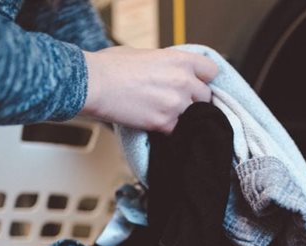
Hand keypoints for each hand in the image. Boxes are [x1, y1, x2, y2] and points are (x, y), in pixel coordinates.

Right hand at [80, 46, 217, 133]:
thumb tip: (169, 72)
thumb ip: (165, 64)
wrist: (94, 84)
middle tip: (178, 103)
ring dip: (183, 117)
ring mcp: (175, 104)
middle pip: (205, 97)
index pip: (211, 72)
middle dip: (194, 100)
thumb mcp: (145, 54)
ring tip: (165, 114)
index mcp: (180, 60)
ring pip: (194, 116)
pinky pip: (178, 131)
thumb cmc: (111, 67)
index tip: (196, 84)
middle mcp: (183, 81)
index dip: (203, 79)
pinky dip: (169, 130)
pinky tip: (156, 124)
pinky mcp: (164, 123)